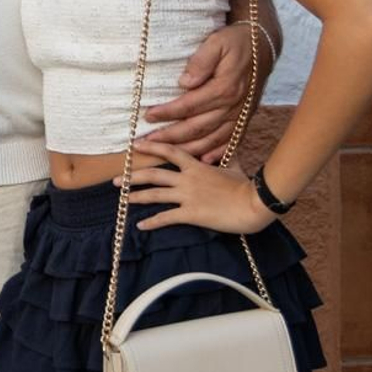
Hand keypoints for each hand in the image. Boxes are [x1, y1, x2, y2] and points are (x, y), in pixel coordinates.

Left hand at [119, 140, 273, 233]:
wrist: (255, 203)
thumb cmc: (247, 187)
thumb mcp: (234, 166)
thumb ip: (226, 157)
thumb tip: (229, 147)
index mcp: (196, 166)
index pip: (169, 151)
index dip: (151, 147)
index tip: (135, 146)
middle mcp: (187, 179)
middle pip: (153, 175)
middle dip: (132, 177)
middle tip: (116, 180)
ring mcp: (188, 196)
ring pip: (155, 194)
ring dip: (136, 197)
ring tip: (122, 199)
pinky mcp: (191, 213)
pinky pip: (166, 217)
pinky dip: (152, 222)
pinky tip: (140, 226)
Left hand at [142, 23, 254, 162]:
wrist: (263, 46)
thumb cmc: (235, 42)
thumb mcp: (217, 42)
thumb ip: (201, 61)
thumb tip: (185, 82)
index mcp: (224, 87)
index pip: (189, 105)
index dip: (167, 112)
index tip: (148, 116)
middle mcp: (233, 105)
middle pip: (198, 127)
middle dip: (171, 136)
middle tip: (148, 142)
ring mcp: (240, 114)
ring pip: (213, 138)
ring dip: (189, 148)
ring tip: (166, 154)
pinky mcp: (245, 118)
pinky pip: (232, 140)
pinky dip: (219, 152)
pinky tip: (204, 160)